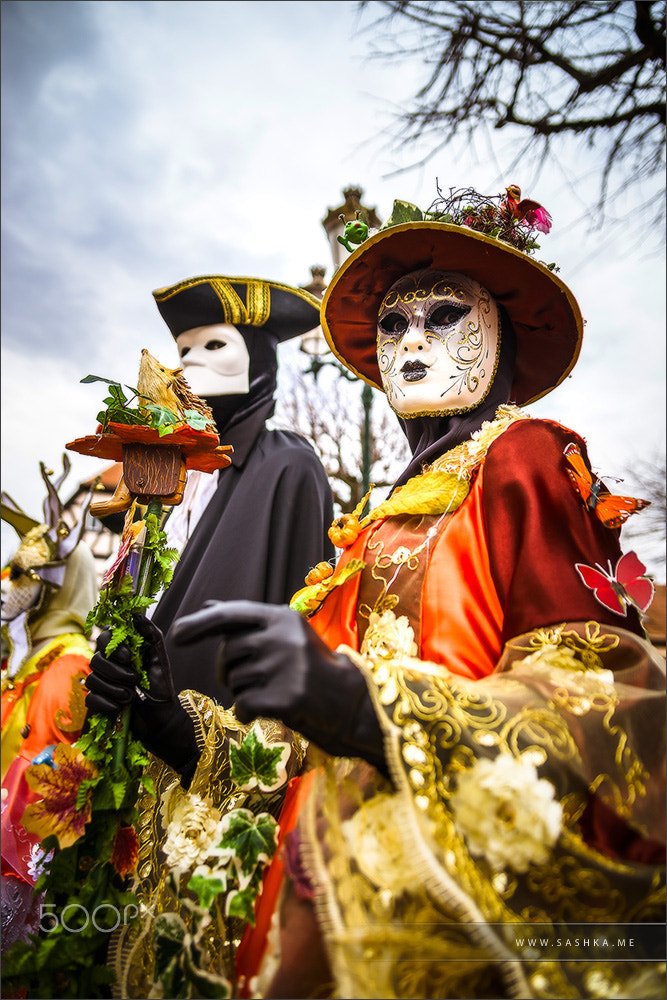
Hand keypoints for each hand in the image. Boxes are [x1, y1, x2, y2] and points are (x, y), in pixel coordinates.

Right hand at [85, 614, 199, 785]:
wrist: (161, 717)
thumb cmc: (161, 685)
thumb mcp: (160, 657)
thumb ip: (150, 633)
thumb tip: (136, 614)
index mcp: (121, 651)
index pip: (103, 637)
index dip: (112, 646)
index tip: (128, 656)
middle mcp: (108, 665)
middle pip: (95, 659)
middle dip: (116, 672)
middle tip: (134, 680)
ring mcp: (101, 684)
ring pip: (92, 679)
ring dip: (115, 689)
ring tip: (131, 696)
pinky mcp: (97, 702)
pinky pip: (90, 698)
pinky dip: (106, 703)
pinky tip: (119, 707)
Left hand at [172, 601, 387, 775]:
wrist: (352, 703)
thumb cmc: (311, 667)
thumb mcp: (284, 636)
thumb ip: (246, 624)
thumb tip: (206, 606)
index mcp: (282, 616)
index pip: (230, 615)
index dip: (199, 623)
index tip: (176, 634)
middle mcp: (283, 637)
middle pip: (228, 652)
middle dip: (228, 669)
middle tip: (250, 677)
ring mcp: (286, 667)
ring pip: (234, 680)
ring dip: (242, 690)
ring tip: (272, 690)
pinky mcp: (287, 697)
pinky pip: (242, 705)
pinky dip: (246, 711)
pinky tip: (267, 710)